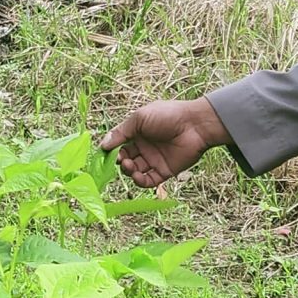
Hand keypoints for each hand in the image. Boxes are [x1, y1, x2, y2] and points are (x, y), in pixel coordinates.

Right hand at [99, 98, 230, 189]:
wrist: (194, 125)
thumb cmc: (167, 115)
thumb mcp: (139, 118)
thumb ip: (120, 132)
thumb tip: (103, 145)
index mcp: (138, 132)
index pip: (119, 144)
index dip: (111, 149)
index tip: (104, 153)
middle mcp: (144, 147)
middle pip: (125, 159)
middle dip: (119, 161)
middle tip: (120, 159)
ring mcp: (154, 160)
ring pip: (134, 171)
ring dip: (128, 171)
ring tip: (129, 165)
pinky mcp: (164, 171)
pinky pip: (148, 181)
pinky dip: (140, 181)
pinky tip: (137, 175)